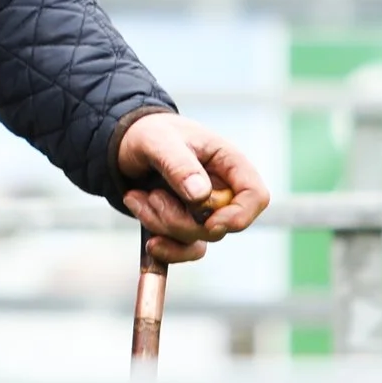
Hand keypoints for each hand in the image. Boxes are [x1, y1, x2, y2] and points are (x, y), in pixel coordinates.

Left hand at [114, 109, 270, 263]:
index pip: (255, 196)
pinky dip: (162, 246)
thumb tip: (202, 197)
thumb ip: (179, 165)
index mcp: (228, 162)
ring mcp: (206, 211)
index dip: (239, 215)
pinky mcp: (186, 226)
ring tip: (137, 197)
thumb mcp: (159, 141)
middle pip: (220, 226)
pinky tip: (145, 232)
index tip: (210, 222)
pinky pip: (184, 250)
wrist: (125, 144)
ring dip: (162, 225)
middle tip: (152, 195)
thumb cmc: (149, 132)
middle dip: (180, 220)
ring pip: (197, 239)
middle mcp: (222, 190)